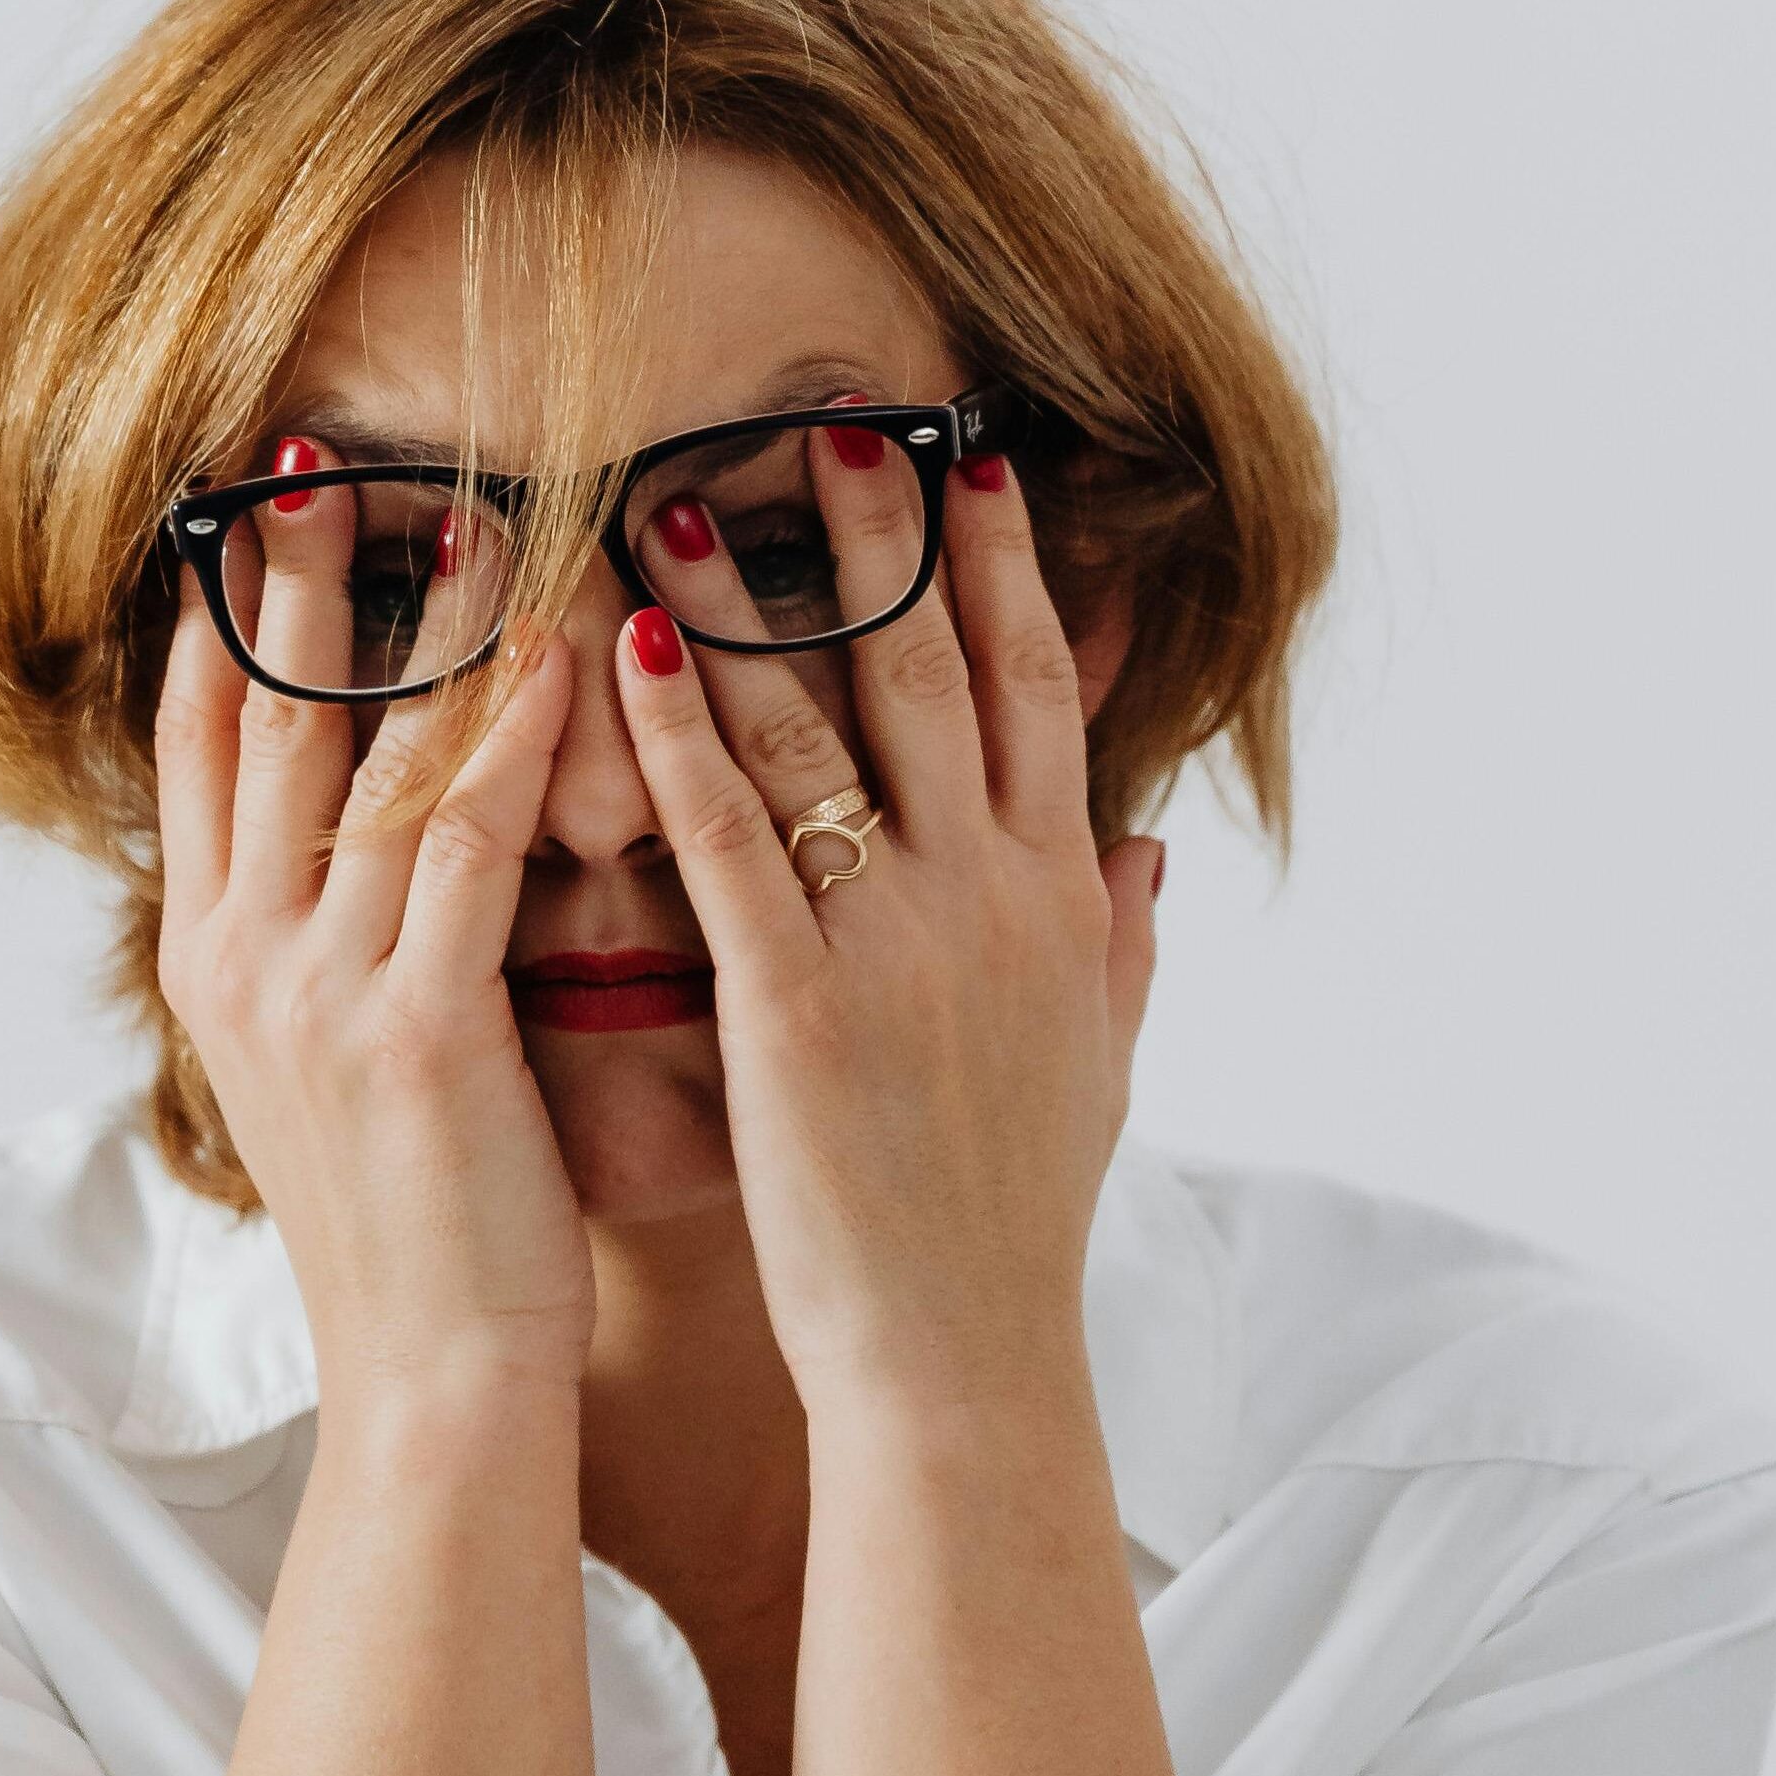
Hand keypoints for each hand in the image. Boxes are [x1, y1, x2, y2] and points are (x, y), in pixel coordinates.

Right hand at [153, 463, 591, 1417]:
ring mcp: (315, 993)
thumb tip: (370, 832)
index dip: (218, 617)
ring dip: (425, 620)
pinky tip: (566, 649)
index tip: (243, 506)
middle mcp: (240, 961)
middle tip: (318, 450)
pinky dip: (515, 735)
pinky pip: (465, 845)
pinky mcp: (413, 1033)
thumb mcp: (335, 1072)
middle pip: (257, 718)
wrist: (433, 1386)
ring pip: (364, 758)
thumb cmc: (420, 1233)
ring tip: (478, 502)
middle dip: (287, 575)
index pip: (196, 746)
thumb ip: (337, 942)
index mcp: (212, 965)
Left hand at [609, 440, 1155, 1423]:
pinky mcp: (798, 1009)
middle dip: (889, 537)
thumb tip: (1147, 839)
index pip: (1039, 692)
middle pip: (942, 673)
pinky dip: (680, 735)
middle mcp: (990, 899)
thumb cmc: (1011, 1225)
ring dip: (748, 599)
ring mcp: (896, 948)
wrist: (964, 1361)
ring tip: (681, 492)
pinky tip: (628, 648)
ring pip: (823, 732)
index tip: (972, 460)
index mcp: (1058, 899)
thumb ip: (1119, 939)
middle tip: (837, 415)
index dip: (1007, 568)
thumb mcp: (1099, 1065)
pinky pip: (728, 841)